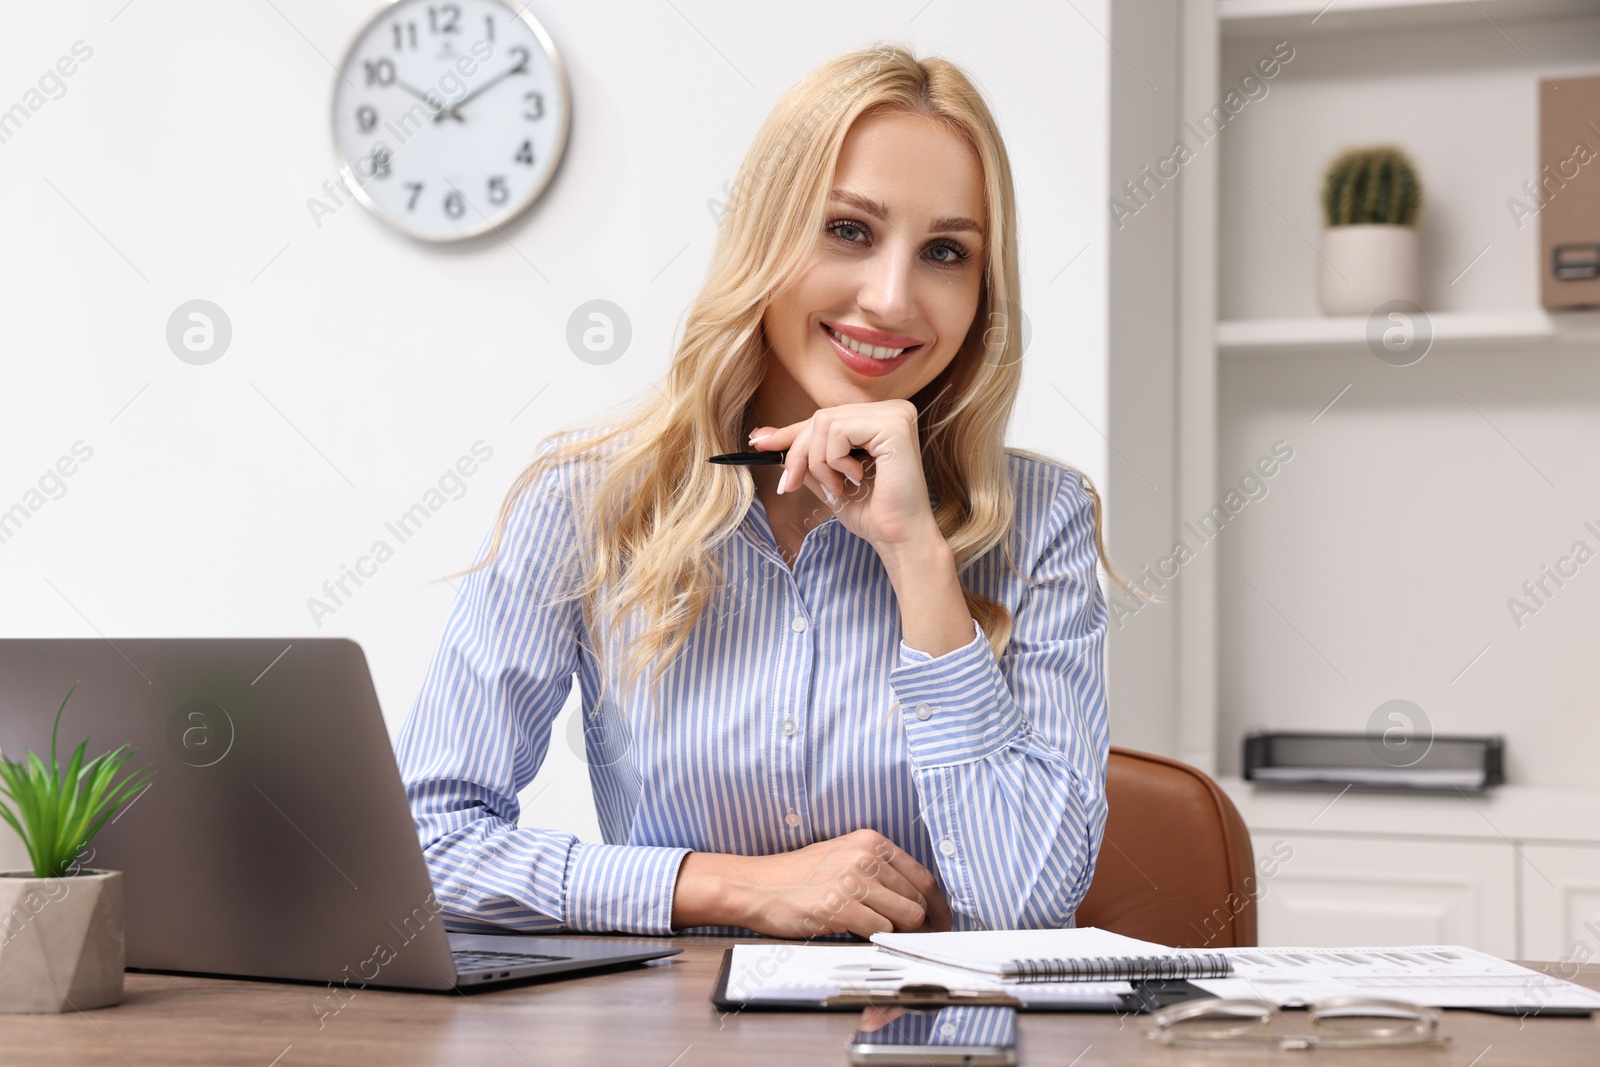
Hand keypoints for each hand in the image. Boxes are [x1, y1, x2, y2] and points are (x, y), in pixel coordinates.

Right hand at [670, 829, 954, 937]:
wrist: (755, 885)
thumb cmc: (797, 876)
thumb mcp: (842, 857)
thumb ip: (879, 873)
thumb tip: (917, 904)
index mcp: (871, 841)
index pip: (923, 876)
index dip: (938, 906)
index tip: (941, 924)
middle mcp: (866, 856)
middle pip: (919, 899)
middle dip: (923, 926)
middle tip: (917, 942)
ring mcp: (853, 880)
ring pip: (905, 917)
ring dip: (898, 934)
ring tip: (882, 939)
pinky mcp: (839, 906)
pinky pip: (880, 931)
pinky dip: (876, 940)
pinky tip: (860, 937)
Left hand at [748, 400, 938, 551]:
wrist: (898, 538)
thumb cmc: (871, 512)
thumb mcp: (828, 478)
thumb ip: (804, 454)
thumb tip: (763, 435)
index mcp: (879, 418)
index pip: (825, 418)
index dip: (789, 433)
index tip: (758, 443)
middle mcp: (891, 409)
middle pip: (820, 418)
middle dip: (799, 455)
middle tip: (791, 485)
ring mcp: (894, 414)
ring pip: (824, 423)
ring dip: (819, 463)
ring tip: (837, 488)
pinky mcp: (894, 425)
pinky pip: (838, 430)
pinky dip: (834, 460)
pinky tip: (855, 479)